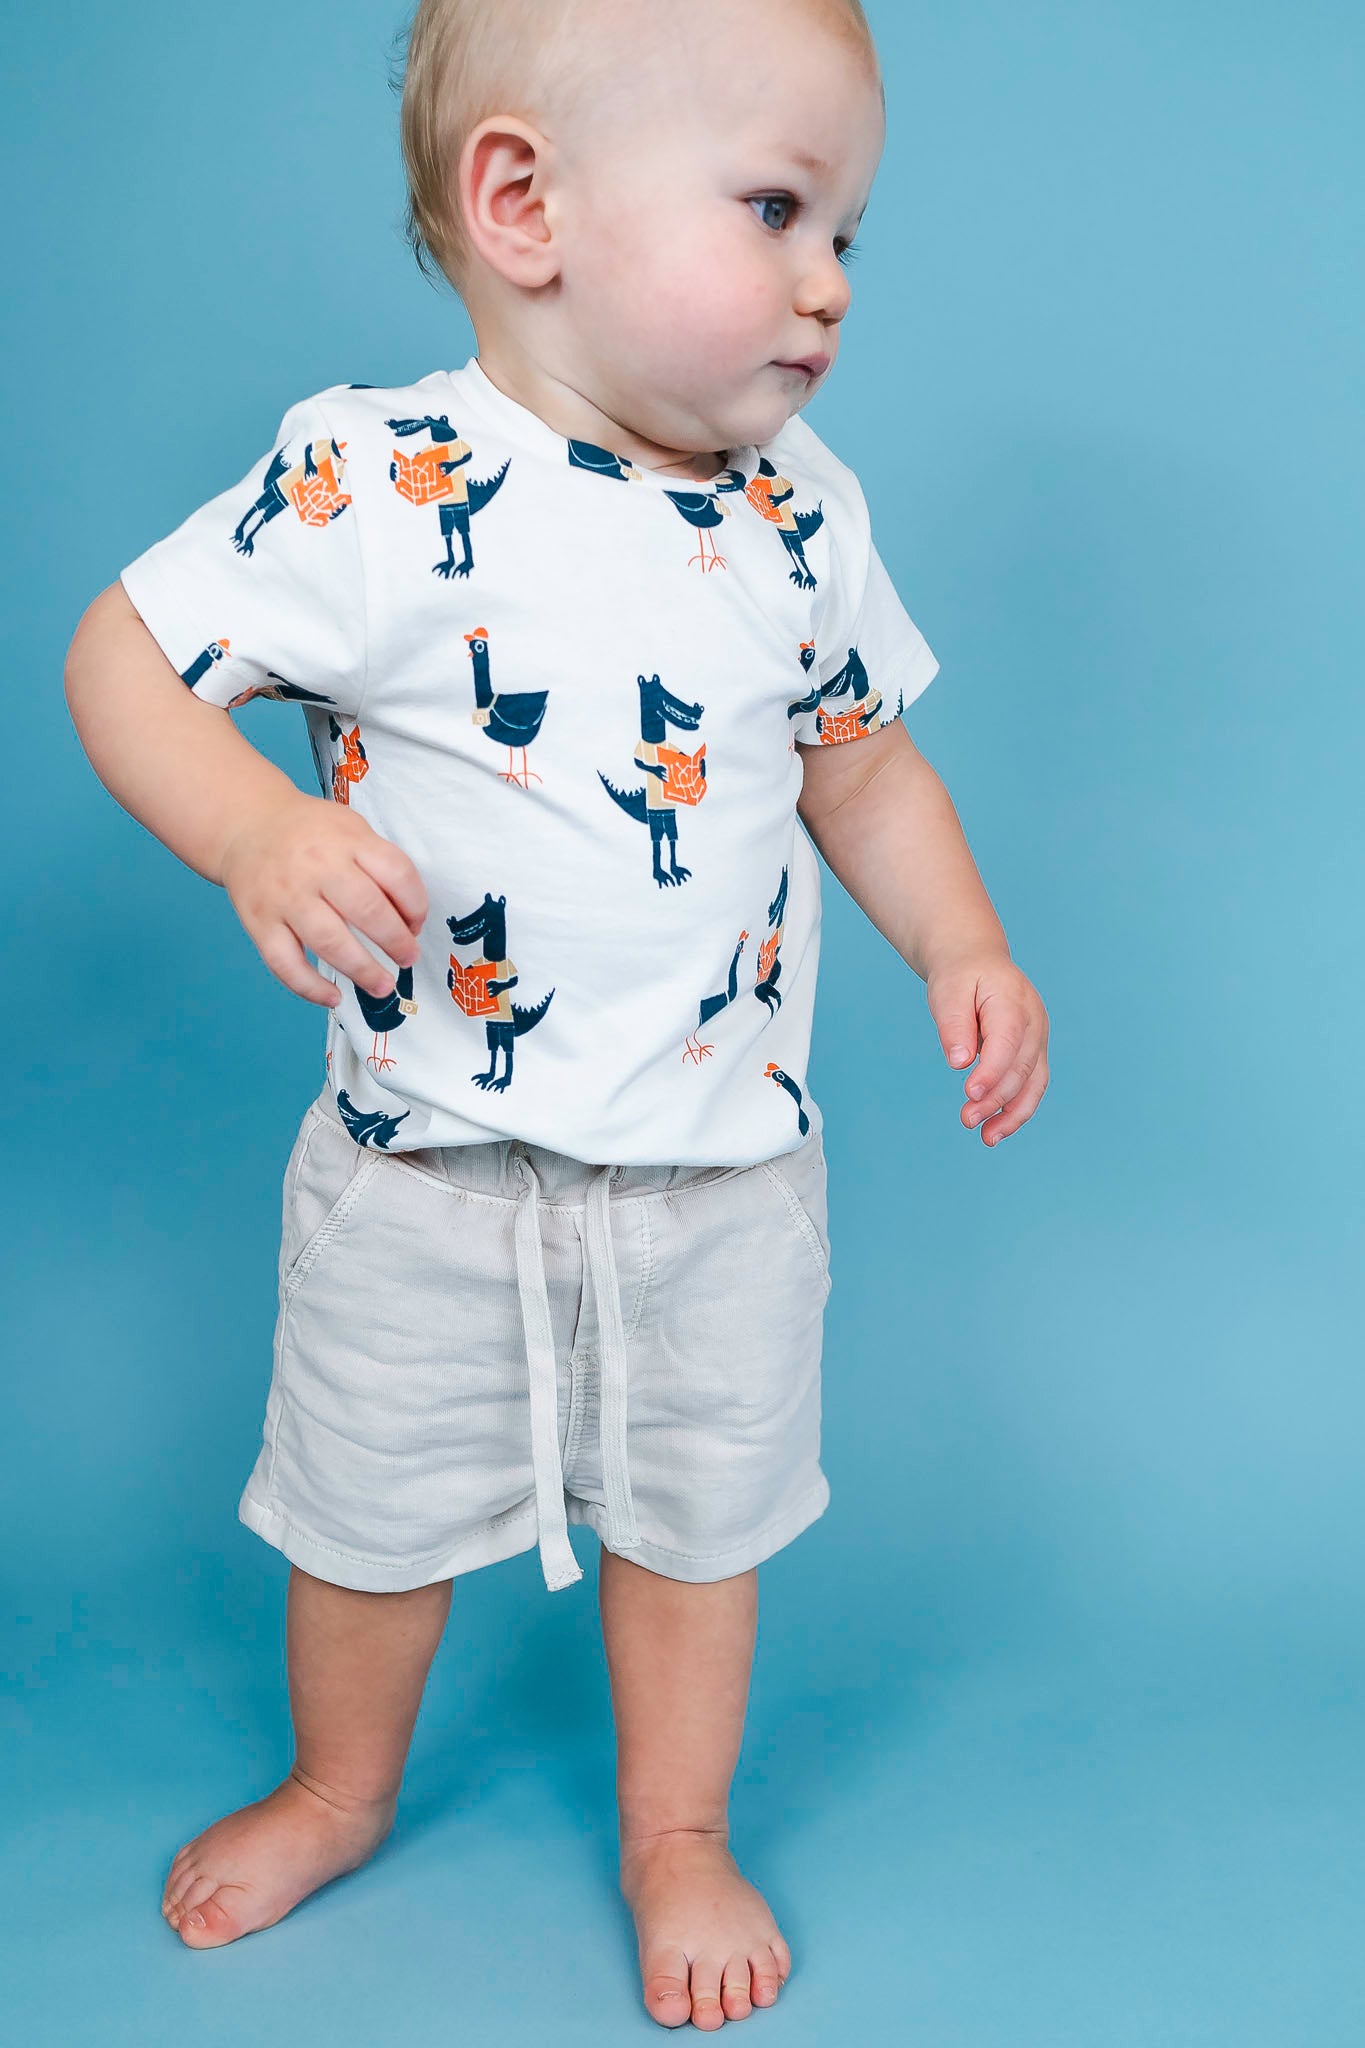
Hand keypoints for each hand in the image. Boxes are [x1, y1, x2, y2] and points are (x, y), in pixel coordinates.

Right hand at [218, 794, 427, 1009]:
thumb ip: (380, 865)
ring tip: (382, 986)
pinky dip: (310, 987)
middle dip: (396, 942)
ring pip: (329, 942)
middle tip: (407, 958)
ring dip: (362, 970)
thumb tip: (409, 920)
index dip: (416, 906)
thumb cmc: (309, 834)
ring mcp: (286, 897)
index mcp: (347, 840)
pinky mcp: (260, 922)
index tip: (416, 925)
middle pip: (367, 910)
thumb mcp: (351, 829)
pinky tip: (333, 997)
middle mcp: (316, 867)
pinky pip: (285, 963)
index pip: (396, 874)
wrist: (247, 826)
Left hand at [926, 951, 1049, 1146]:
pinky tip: (996, 1130)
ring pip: (1034, 1083)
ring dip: (1013, 1114)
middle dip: (996, 1099)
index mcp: (1013, 1002)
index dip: (991, 1072)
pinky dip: (1017, 1110)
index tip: (969, 1094)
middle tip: (966, 1120)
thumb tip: (960, 1061)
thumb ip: (954, 1024)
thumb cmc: (961, 976)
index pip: (1007, 1043)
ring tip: (987, 1138)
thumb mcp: (948, 990)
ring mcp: (1039, 1039)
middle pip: (1021, 1067)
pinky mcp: (1034, 1053)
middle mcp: (1034, 1022)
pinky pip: (1032, 1086)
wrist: (977, 962)